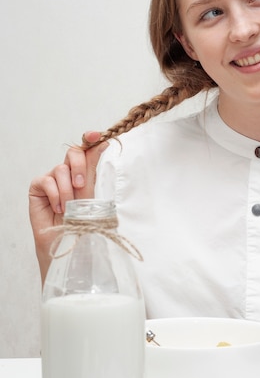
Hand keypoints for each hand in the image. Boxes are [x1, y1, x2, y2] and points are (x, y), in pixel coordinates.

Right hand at [28, 131, 107, 282]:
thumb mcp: (91, 194)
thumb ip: (92, 170)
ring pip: (60, 169)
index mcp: (85, 173)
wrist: (66, 241)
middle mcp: (68, 172)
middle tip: (80, 186)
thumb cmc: (81, 221)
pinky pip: (46, 180)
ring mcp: (52, 178)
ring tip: (69, 207)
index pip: (87, 150)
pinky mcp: (37, 187)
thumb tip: (104, 144)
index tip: (98, 136)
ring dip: (67, 190)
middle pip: (73, 153)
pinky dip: (54, 194)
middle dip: (78, 166)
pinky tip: (58, 208)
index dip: (91, 139)